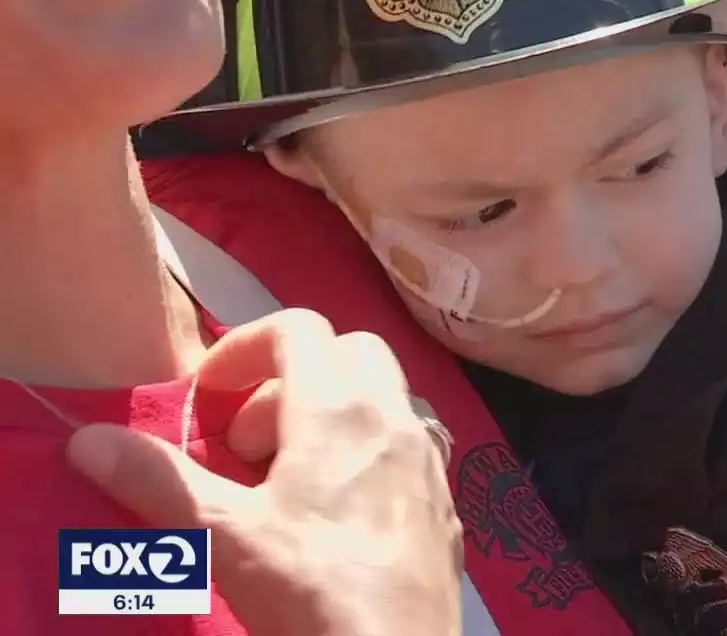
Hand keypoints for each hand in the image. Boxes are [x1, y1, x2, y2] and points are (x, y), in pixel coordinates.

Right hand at [66, 309, 461, 635]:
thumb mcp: (224, 536)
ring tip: (291, 479)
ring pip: (386, 400)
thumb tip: (93, 440)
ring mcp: (430, 460)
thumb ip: (160, 480)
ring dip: (335, 416)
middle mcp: (396, 418)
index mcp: (341, 408)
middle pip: (349, 352)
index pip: (299, 327)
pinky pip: (409, 449)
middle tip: (251, 445)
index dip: (244, 346)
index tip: (209, 397)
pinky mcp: (446, 503)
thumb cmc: (313, 587)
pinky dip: (370, 455)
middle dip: (292, 379)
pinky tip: (340, 513)